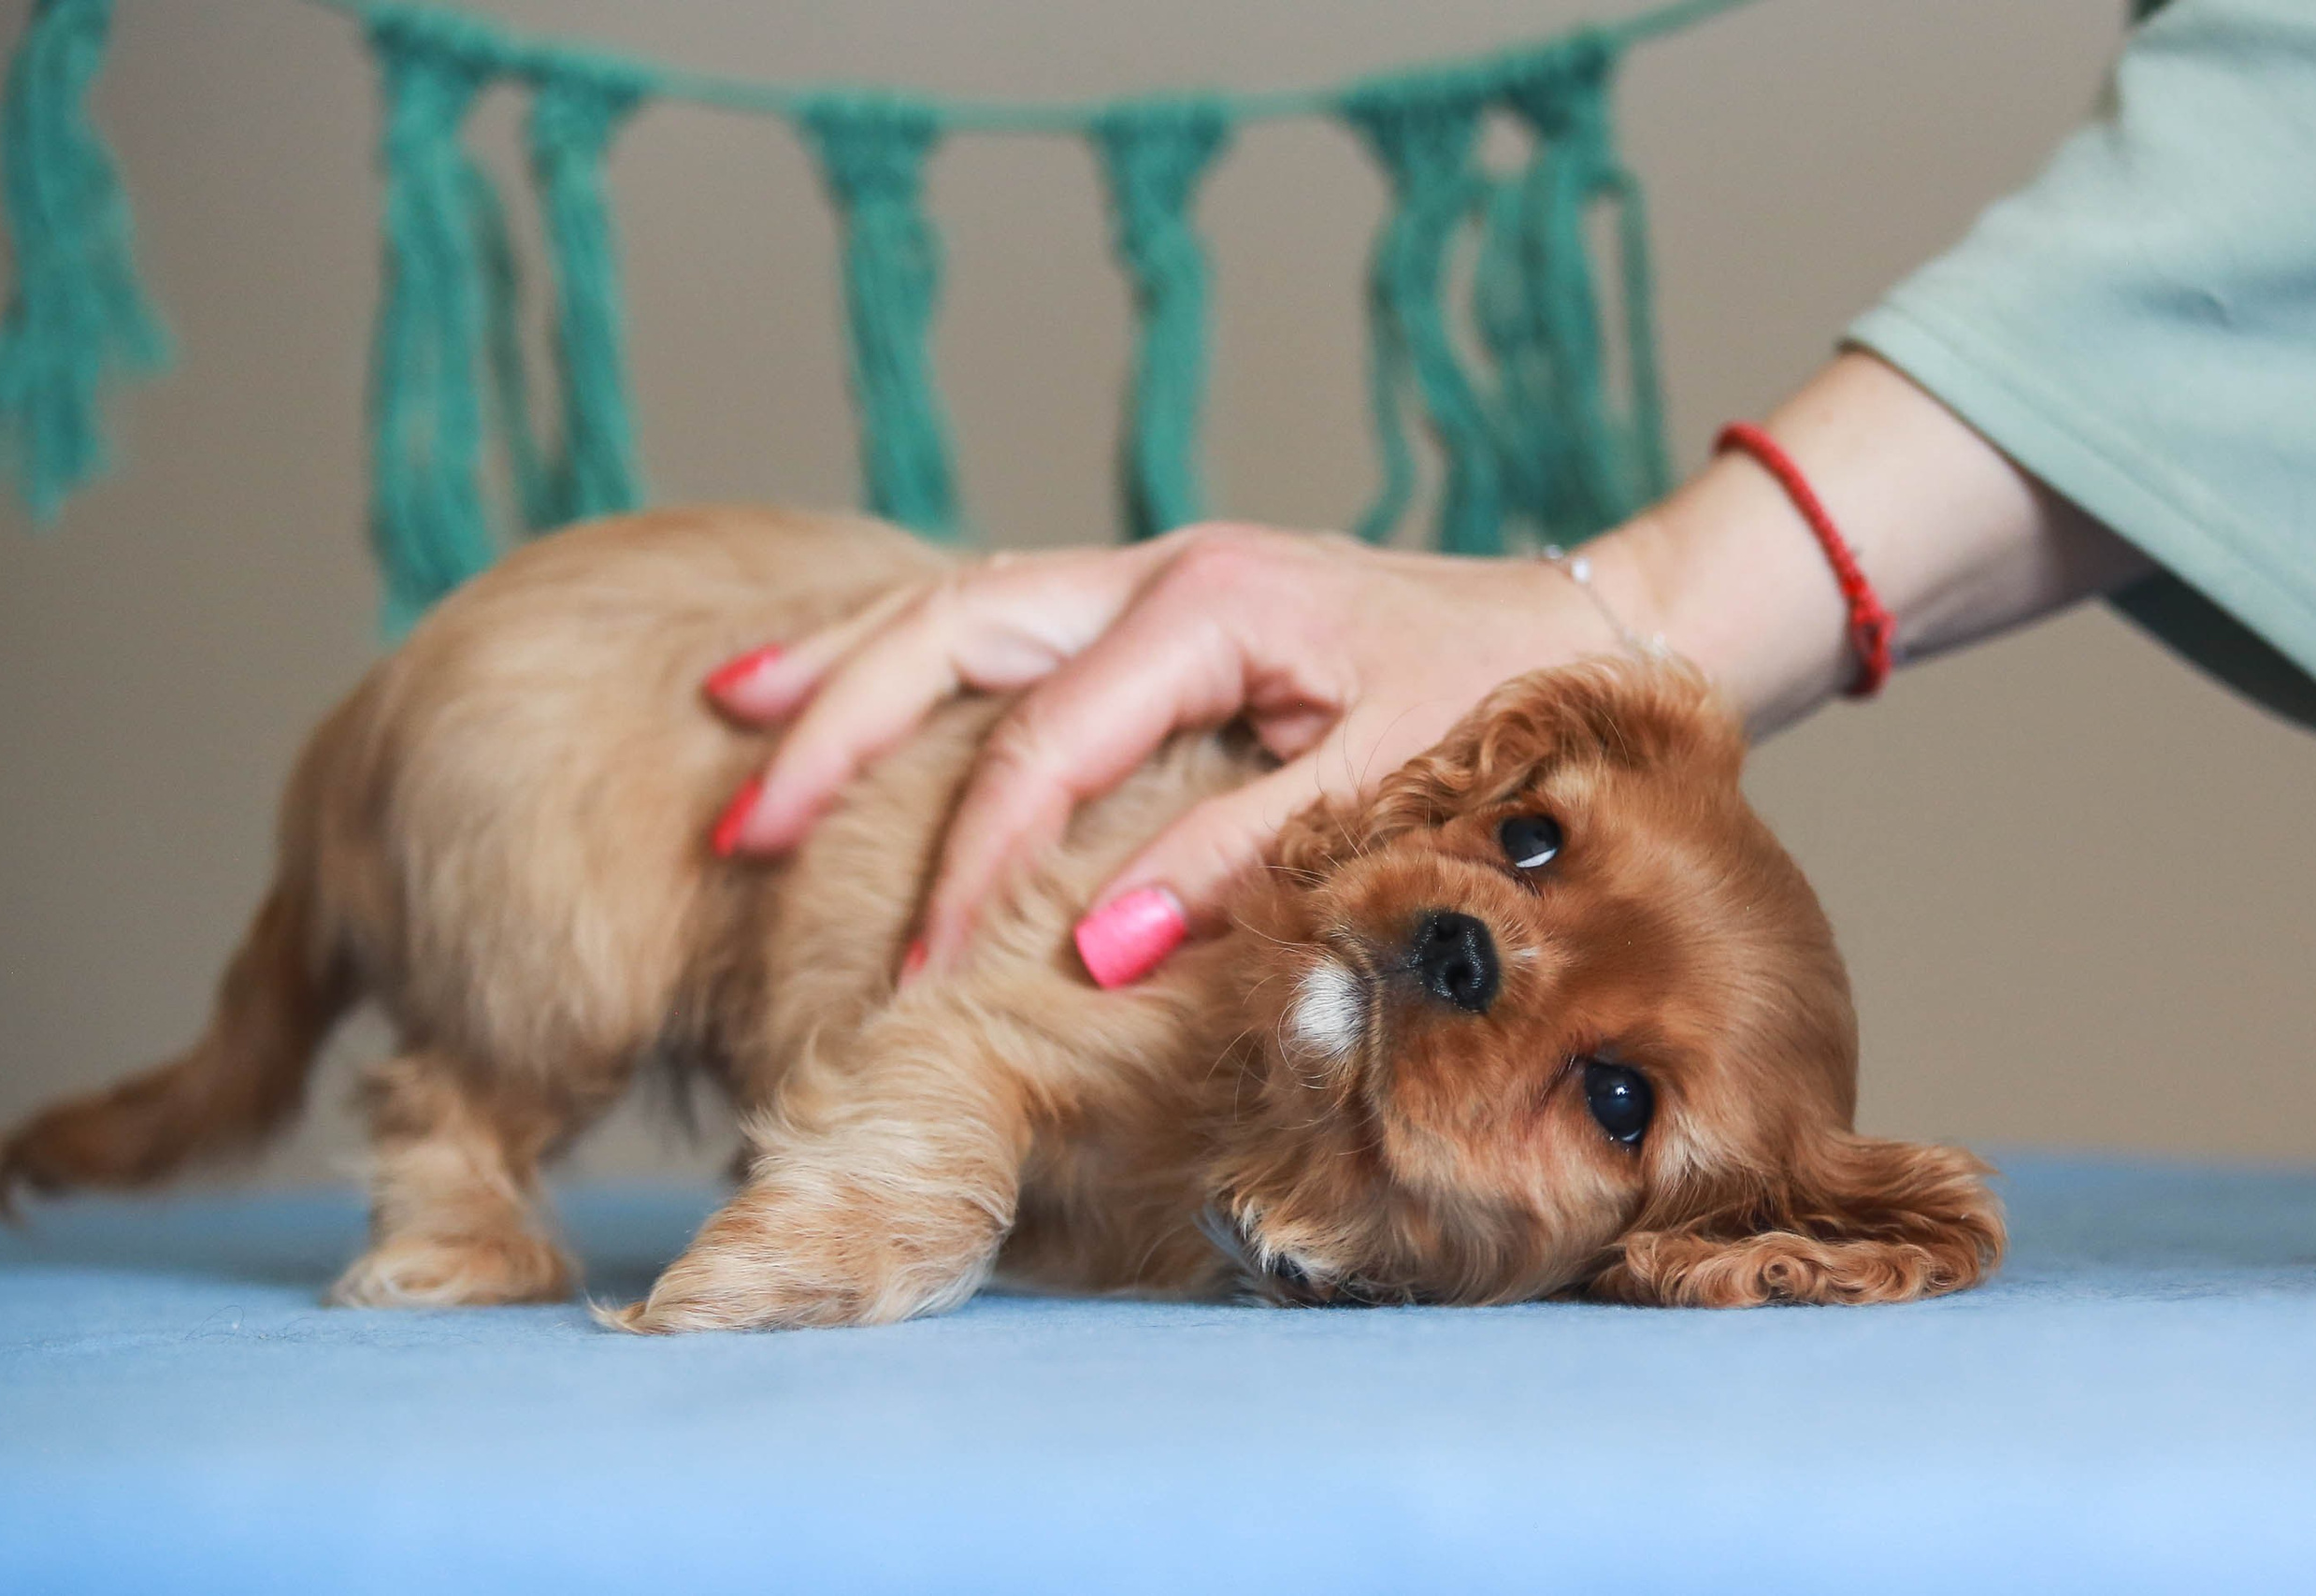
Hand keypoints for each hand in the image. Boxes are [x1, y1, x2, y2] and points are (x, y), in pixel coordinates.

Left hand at [706, 354, 2150, 988]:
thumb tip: (1019, 884)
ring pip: (1059, 679)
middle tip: (738, 832)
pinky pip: (1228, 787)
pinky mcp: (1352, 700)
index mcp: (1148, 582)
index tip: (735, 773)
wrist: (1605, 644)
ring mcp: (1259, 617)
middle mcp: (1182, 576)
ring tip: (865, 899)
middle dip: (838, 725)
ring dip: (955, 795)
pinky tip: (1096, 946)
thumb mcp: (1252, 716)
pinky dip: (1154, 860)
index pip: (955, 622)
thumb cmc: (1416, 691)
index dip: (835, 695)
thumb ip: (1135, 757)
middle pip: (966, 623)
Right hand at [707, 522, 1632, 983]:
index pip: (1042, 744)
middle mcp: (1158, 570)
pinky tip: (843, 681)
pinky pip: (1001, 617)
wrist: (1584, 624)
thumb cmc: (1499, 704)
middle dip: (836, 729)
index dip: (973, 865)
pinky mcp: (1153, 602)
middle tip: (743, 828)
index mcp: (1210, 606)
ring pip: (957, 602)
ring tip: (730, 712)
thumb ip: (1233, 855)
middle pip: (952, 629)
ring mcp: (1147, 574)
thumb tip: (1089, 948)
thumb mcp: (1381, 785)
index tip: (926, 978)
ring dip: (844, 663)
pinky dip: (909, 652)